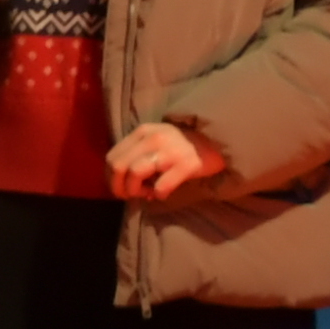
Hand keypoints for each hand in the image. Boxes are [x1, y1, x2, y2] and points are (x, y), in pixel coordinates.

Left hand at [104, 117, 224, 200]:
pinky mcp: (187, 164)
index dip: (111, 178)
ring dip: (135, 190)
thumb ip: (137, 153)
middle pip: (119, 166)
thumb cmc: (182, 146)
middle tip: (130, 195)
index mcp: (142, 132)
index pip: (112, 157)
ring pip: (135, 173)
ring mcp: (170, 150)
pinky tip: (162, 194)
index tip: (121, 188)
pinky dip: (158, 194)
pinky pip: (162, 184)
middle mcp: (153, 138)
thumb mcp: (155, 141)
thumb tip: (121, 181)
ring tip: (146, 194)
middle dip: (119, 186)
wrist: (218, 141)